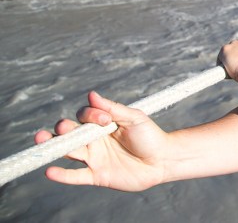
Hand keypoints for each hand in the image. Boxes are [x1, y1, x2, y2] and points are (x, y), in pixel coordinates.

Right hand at [34, 91, 167, 191]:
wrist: (163, 160)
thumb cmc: (150, 136)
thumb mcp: (134, 118)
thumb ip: (113, 108)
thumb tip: (91, 94)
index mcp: (102, 124)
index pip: (84, 116)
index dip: (90, 115)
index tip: (106, 120)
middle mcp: (94, 140)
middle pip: (69, 132)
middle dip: (62, 128)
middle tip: (63, 128)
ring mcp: (94, 158)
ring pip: (69, 151)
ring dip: (54, 146)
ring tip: (41, 140)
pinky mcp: (97, 175)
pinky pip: (76, 176)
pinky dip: (62, 175)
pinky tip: (50, 171)